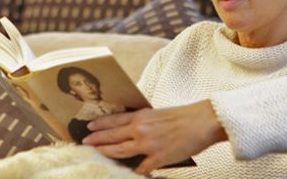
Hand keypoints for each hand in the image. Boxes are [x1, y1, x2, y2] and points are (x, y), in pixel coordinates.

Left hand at [82, 99, 227, 174]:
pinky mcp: (157, 158)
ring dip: (106, 153)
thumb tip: (132, 129)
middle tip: (85, 142)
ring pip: (119, 151)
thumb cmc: (183, 116)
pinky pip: (140, 167)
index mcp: (141, 116)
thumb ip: (143, 121)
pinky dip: (135, 170)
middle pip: (111, 136)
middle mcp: (140, 129)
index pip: (113, 120)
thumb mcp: (158, 114)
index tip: (89, 127)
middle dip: (96, 140)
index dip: (99, 125)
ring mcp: (147, 145)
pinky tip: (131, 171)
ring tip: (97, 153)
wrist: (201, 121)